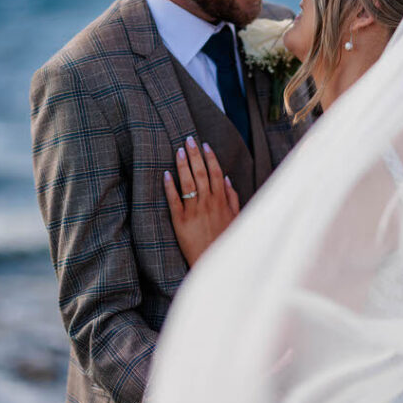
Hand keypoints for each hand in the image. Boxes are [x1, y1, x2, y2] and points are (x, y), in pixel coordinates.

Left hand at [164, 136, 239, 266]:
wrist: (214, 263)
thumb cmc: (225, 241)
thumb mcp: (236, 219)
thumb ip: (232, 198)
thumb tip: (227, 179)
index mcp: (221, 202)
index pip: (216, 173)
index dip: (210, 158)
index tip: (205, 145)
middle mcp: (208, 204)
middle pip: (201, 173)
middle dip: (195, 155)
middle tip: (188, 139)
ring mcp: (194, 212)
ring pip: (188, 183)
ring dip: (183, 165)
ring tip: (178, 151)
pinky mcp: (180, 222)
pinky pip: (174, 201)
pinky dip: (170, 186)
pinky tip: (166, 174)